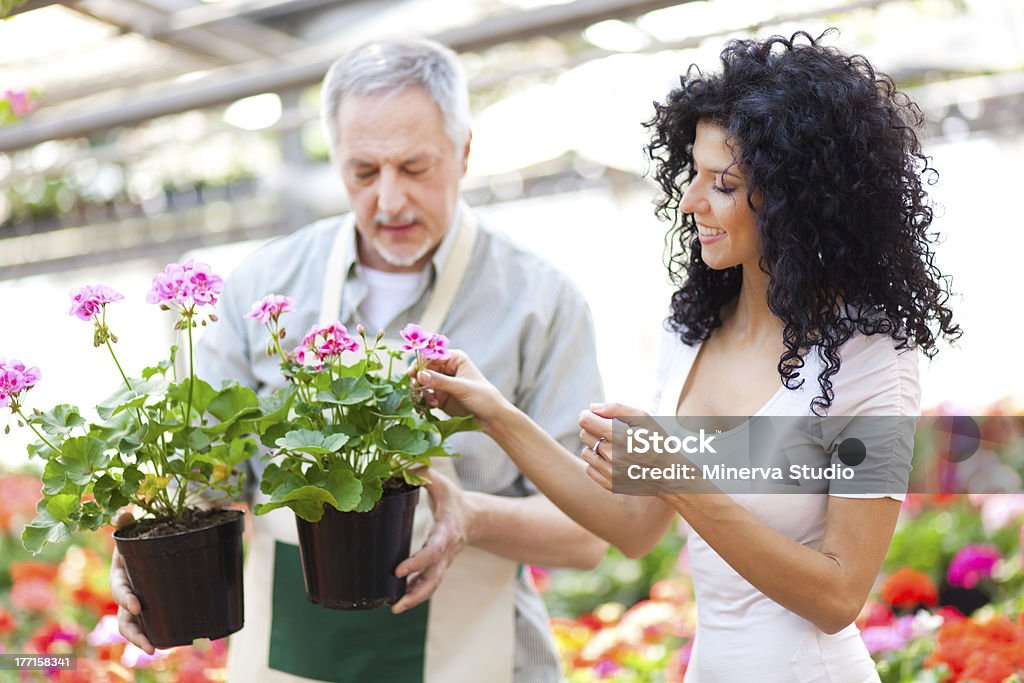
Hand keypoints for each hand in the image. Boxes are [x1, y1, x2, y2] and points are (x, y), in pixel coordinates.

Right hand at [109, 511, 154, 653]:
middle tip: (148, 645)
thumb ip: (130, 522)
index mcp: (122, 571)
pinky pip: (154, 621)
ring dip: (143, 639)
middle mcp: (129, 590)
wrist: (161, 536)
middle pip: (124, 617)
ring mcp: (140, 600)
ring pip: (135, 625)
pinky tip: (171, 642)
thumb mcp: (139, 525)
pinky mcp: (155, 604)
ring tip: (156, 650)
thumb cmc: (147, 531)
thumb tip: (124, 515)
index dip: (126, 598)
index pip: (120, 588)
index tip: (138, 607)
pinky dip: (158, 633)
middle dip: (133, 633)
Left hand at [391, 469, 471, 613]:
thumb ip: (421, 474)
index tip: (397, 570)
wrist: (474, 517)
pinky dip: (415, 593)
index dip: (417, 562)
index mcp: (446, 531)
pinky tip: (398, 600)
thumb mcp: (440, 483)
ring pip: (432, 586)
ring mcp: (444, 562)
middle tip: (396, 605)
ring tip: (395, 609)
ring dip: (414, 599)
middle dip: (416, 593)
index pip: (432, 551)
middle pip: (434, 578)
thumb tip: (399, 466)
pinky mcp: (438, 567)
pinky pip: (428, 583)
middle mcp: (446, 551)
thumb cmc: (453, 499)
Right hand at [413, 350, 510, 429]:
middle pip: (424, 370)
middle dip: (418, 379)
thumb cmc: (483, 397)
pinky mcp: (440, 397)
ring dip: (421, 391)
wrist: (492, 418)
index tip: (412, 374)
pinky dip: (425, 400)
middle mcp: (447, 369)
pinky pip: (426, 396)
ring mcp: (443, 384)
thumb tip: (420, 375)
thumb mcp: (461, 388)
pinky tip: (432, 406)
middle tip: (415, 388)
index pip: (432, 356)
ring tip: (429, 400)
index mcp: (455, 359)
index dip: (420, 363)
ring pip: (423, 383)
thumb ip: (440, 381)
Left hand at [579, 402, 651, 491]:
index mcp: (619, 436)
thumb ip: (617, 408)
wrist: (670, 474)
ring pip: (585, 452)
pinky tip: (612, 461)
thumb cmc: (656, 441)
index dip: (588, 415)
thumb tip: (592, 407)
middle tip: (610, 433)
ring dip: (594, 448)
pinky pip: (590, 469)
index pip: (585, 421)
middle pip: (584, 435)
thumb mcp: (644, 419)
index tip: (596, 417)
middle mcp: (612, 455)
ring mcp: (610, 472)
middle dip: (593, 430)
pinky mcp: (609, 485)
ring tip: (612, 448)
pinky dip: (597, 464)